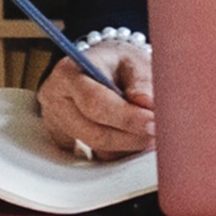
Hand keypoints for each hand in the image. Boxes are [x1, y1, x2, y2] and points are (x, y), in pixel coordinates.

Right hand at [42, 34, 155, 160]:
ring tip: (150, 132)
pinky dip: (120, 150)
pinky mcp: (65, 140)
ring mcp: (58, 123)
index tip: (153, 122)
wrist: (99, 68)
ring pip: (97, 148)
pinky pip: (97, 155)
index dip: (127, 117)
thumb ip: (142, 80)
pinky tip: (134, 136)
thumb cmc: (116, 63)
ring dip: (129, 145)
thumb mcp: (132, 60)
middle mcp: (57, 100)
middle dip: (131, 136)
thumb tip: (147, 103)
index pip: (95, 102)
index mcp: (69, 73)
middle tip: (158, 132)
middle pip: (94, 132)